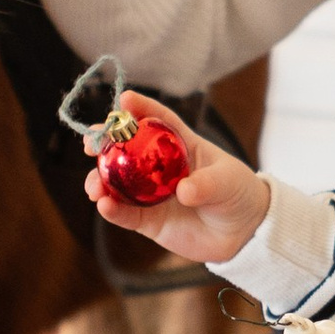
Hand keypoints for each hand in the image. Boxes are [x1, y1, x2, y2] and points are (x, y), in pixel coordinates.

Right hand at [87, 91, 270, 262]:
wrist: (243, 233)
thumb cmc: (237, 194)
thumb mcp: (227, 182)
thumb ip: (206, 184)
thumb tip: (183, 191)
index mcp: (180, 145)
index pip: (158, 121)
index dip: (141, 108)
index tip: (124, 100)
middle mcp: (159, 167)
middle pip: (126, 149)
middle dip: (104, 143)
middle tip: (91, 144)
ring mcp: (151, 193)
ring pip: (117, 183)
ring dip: (100, 181)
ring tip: (94, 187)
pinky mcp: (149, 221)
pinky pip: (126, 214)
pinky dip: (112, 210)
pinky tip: (104, 205)